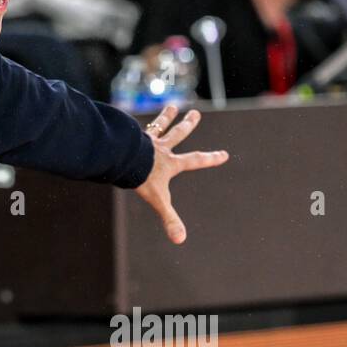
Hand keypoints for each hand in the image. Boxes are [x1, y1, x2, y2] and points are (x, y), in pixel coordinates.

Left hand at [134, 105, 229, 244]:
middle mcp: (161, 149)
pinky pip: (136, 127)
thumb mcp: (159, 201)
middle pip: (178, 134)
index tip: (223, 154)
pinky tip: (131, 118)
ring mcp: (147, 141)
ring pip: (159, 126)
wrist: (123, 158)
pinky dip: (135, 123)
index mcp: (171, 163)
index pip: (195, 160)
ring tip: (171, 106)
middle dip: (187, 125)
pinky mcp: (132, 137)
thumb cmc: (142, 178)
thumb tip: (180, 240)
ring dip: (165, 117)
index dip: (210, 159)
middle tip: (195, 114)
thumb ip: (169, 219)